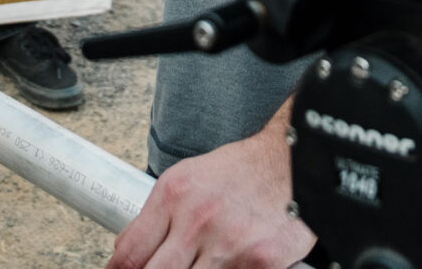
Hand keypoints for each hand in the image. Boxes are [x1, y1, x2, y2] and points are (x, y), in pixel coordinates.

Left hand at [107, 118, 312, 268]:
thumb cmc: (241, 172)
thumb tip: (127, 256)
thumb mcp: (188, 179)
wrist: (294, 162)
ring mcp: (228, 245)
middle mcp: (197, 220)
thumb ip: (158, 218)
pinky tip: (229, 265)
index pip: (130, 252)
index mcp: (174, 195)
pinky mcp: (260, 263)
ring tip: (199, 262)